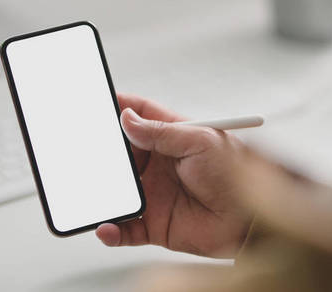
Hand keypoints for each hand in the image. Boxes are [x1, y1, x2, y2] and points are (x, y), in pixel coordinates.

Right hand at [95, 94, 252, 257]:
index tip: (95, 101)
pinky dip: (111, 229)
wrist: (251, 220)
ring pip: (117, 191)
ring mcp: (154, 194)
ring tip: (86, 191)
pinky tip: (106, 226)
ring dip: (101, 191)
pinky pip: (125, 228)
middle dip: (100, 151)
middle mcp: (159, 165)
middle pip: (120, 154)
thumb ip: (162, 132)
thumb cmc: (237, 174)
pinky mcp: (154, 225)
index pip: (139, 117)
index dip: (117, 108)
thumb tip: (127, 118)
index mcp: (172, 138)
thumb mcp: (201, 142)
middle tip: (80, 149)